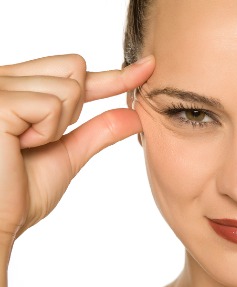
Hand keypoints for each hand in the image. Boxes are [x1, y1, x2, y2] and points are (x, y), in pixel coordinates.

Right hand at [0, 54, 154, 249]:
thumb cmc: (17, 194)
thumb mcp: (67, 154)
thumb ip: (98, 131)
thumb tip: (136, 115)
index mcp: (15, 88)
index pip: (72, 71)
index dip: (111, 74)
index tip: (147, 68)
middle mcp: (2, 78)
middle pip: (74, 69)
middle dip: (72, 111)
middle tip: (39, 140)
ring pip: (69, 88)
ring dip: (57, 127)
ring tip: (22, 146)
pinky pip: (51, 105)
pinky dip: (46, 133)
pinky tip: (17, 146)